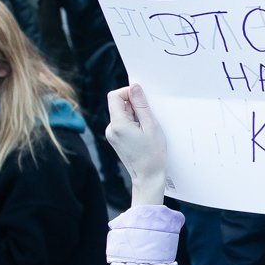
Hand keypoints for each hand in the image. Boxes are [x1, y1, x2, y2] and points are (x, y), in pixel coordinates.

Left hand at [106, 85, 167, 207]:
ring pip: (122, 114)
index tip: (142, 99)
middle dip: (134, 106)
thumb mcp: (151, 125)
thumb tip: (134, 87)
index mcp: (118, 124)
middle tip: (148, 118)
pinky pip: (123, 123)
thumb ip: (141, 104)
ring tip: (146, 129)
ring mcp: (112, 135)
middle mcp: (111, 129)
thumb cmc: (153, 154)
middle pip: (119, 105)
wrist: (148, 177)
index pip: (115, 96)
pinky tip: (143, 134)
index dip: (128, 92)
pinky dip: (133, 124)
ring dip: (135, 116)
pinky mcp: (115, 140)